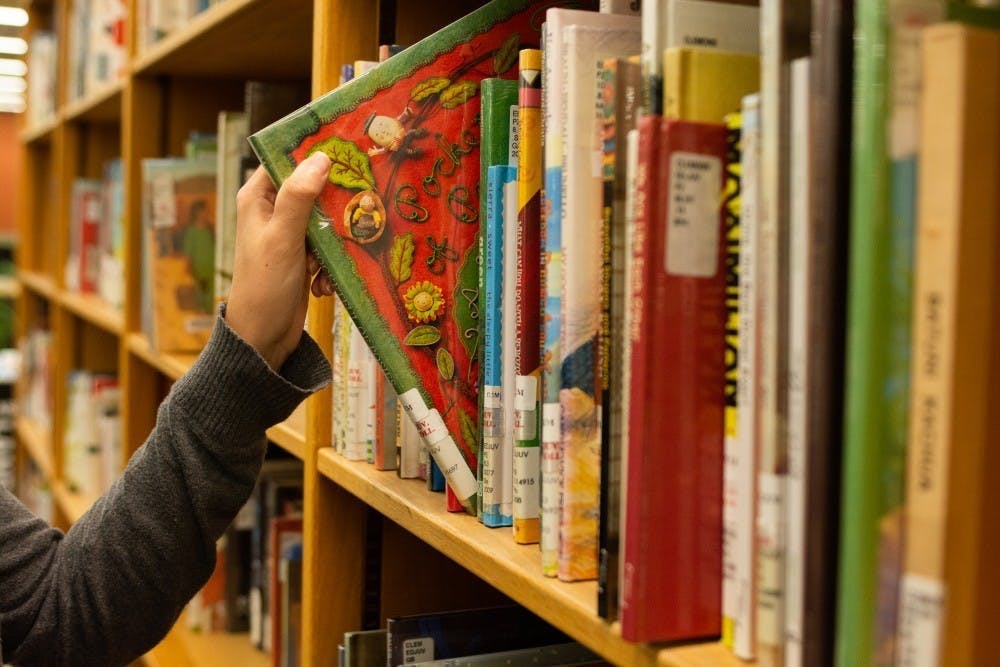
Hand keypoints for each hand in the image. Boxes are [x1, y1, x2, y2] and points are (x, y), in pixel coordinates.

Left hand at [226, 152, 335, 369]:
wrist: (263, 337)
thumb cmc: (264, 286)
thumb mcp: (283, 238)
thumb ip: (299, 197)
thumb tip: (321, 158)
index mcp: (258, 197)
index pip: (288, 159)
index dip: (316, 154)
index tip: (350, 152)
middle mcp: (273, 210)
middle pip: (315, 188)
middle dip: (336, 203)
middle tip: (358, 209)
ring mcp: (290, 233)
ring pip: (327, 218)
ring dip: (336, 240)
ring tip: (328, 263)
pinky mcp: (304, 255)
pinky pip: (329, 245)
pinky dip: (331, 262)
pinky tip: (322, 283)